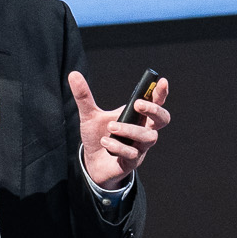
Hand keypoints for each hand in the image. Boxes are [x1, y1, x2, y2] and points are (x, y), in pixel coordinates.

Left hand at [74, 71, 166, 190]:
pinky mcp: (132, 162)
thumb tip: (73, 74)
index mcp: (137, 115)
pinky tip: (105, 142)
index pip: (155, 101)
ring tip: (110, 127)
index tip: (162, 81)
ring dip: (130, 130)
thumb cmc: (98, 136)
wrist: (92, 163)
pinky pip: (132, 153)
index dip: (161, 92)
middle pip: (163, 119)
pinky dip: (118, 146)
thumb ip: (84, 96)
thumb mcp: (89, 115)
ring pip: (148, 137)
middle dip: (153, 110)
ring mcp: (140, 147)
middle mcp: (143, 130)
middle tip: (137, 104)